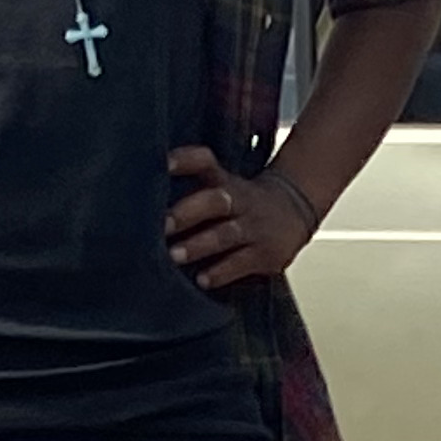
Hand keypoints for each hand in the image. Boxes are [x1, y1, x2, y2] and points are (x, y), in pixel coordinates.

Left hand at [168, 145, 314, 290]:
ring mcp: (254, 228)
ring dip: (199, 245)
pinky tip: (202, 280)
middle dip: (187, 212)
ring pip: (225, 234)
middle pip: (215, 201)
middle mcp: (240, 201)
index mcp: (225, 181)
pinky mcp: (265, 254)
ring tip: (174, 256)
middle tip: (163, 225)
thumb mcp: (224, 186)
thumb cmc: (244, 203)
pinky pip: (241, 263)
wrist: (295, 211)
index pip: (205, 162)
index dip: (185, 160)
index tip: (164, 163)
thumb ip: (194, 191)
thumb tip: (145, 204)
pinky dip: (221, 272)